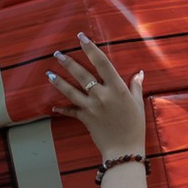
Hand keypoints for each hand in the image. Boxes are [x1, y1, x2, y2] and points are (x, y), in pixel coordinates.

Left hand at [49, 32, 147, 164]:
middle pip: (81, 74)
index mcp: (117, 88)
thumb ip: (135, 87)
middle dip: (68, 62)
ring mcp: (91, 107)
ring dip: (58, 81)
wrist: (124, 150)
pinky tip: (53, 106)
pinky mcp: (85, 118)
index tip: (81, 37)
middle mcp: (102, 95)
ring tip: (49, 73)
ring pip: (70, 91)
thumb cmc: (135, 126)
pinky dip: (62, 109)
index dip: (90, 48)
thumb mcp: (137, 104)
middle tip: (57, 54)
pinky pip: (70, 111)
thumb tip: (139, 73)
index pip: (101, 63)